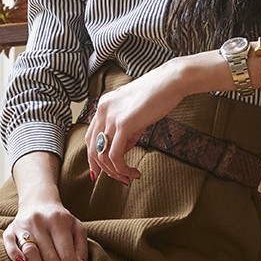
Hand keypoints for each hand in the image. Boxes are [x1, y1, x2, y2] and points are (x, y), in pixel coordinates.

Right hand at [2, 157, 89, 260]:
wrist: (38, 200)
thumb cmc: (61, 220)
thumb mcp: (77, 227)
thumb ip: (81, 247)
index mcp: (60, 222)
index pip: (68, 256)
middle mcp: (41, 223)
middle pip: (51, 258)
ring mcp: (24, 225)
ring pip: (32, 253)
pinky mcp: (9, 229)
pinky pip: (8, 241)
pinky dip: (14, 253)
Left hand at [86, 59, 189, 183]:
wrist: (170, 82)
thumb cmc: (156, 95)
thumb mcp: (134, 114)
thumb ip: (125, 131)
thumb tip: (122, 150)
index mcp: (103, 106)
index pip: (90, 137)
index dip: (93, 157)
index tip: (101, 171)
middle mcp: (102, 111)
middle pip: (92, 148)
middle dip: (102, 169)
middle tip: (118, 179)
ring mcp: (111, 117)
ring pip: (102, 155)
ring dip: (115, 172)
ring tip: (129, 177)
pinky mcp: (123, 124)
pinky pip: (115, 155)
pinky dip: (122, 168)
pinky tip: (133, 172)